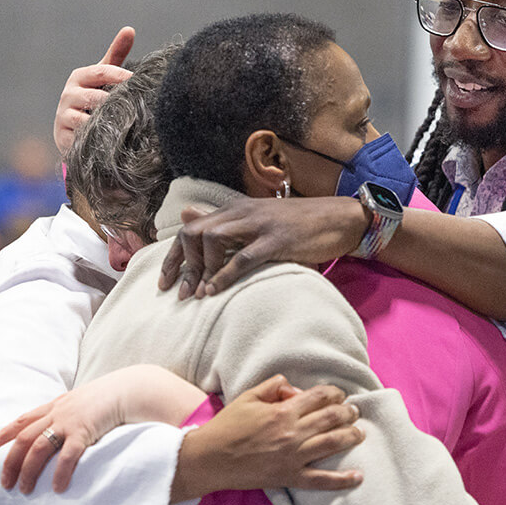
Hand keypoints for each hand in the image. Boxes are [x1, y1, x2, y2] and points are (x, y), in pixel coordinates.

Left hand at [0, 365, 206, 493]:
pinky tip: (57, 488)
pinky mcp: (85, 432)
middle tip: (4, 483)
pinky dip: (59, 472)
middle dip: (10, 461)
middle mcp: (57, 413)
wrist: (130, 389)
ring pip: (38, 448)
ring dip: (28, 471)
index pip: (22, 420)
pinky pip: (67, 455)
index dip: (4, 434)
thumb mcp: (84, 401)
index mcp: (56, 406)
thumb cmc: (111, 397)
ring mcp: (69, 422)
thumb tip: (65, 429)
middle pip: (23, 438)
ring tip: (24, 490)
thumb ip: (72, 413)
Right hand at [53, 27, 134, 154]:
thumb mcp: (103, 75)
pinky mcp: (64, 138)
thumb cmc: (93, 96)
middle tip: (137, 108)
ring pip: (88, 120)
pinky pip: (83, 139)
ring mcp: (65, 116)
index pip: (102, 71)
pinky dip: (97, 140)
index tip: (139, 81)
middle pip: (96, 97)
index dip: (121, 76)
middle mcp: (69, 95)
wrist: (71, 128)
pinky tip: (113, 142)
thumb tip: (129, 29)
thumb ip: (115, 54)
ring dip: (107, 124)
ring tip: (127, 127)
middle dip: (116, 103)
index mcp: (80, 77)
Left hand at [158, 197, 367, 299]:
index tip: (166, 281)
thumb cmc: (299, 224)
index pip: (191, 227)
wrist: (339, 218)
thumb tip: (186, 214)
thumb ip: (223, 220)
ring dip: (201, 270)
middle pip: (194, 233)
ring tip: (198, 295)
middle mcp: (242, 213)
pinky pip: (242, 258)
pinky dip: (224, 276)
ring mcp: (258, 225)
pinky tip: (215, 292)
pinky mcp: (276, 240)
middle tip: (179, 293)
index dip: (173, 256)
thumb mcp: (257, 219)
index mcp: (236, 210)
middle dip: (181, 265)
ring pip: (213, 241)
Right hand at [171, 375, 364, 500]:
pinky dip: (341, 480)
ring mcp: (293, 457)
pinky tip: (358, 477)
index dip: (333, 393)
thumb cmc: (227, 426)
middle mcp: (292, 433)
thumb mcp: (248, 397)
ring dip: (351, 436)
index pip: (318, 397)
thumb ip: (273, 386)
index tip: (339, 394)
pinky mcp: (289, 477)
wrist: (210, 459)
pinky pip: (320, 480)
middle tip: (355, 411)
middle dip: (347, 412)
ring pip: (332, 444)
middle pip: (331, 418)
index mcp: (282, 411)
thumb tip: (294, 386)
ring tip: (360, 432)